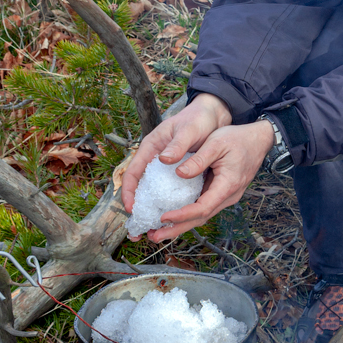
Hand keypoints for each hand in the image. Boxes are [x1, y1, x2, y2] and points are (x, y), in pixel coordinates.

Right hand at [121, 93, 231, 214]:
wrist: (213, 115)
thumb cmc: (198, 119)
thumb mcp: (188, 130)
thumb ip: (178, 145)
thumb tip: (164, 160)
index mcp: (151, 147)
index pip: (133, 172)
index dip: (129, 191)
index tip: (131, 208)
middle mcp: (155, 158)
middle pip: (140, 185)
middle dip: (137, 206)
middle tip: (138, 225)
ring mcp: (165, 166)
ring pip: (153, 189)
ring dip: (152, 207)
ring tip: (152, 227)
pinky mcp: (177, 171)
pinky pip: (168, 189)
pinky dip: (168, 202)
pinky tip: (172, 215)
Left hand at [142, 119, 275, 242]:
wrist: (259, 140)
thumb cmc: (238, 139)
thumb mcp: (216, 143)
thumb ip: (199, 159)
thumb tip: (179, 173)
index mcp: (227, 185)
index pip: (202, 208)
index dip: (182, 215)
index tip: (163, 217)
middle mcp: (227, 196)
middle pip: (200, 219)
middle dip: (176, 229)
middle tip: (154, 236)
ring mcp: (225, 197)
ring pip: (201, 215)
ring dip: (180, 224)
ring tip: (158, 231)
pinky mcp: (221, 193)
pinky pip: (203, 207)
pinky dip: (188, 214)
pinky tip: (173, 216)